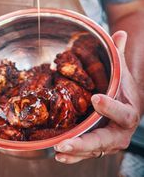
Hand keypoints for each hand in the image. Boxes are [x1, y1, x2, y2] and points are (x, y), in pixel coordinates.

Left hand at [54, 31, 140, 163]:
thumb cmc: (122, 86)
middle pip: (106, 140)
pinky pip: (86, 152)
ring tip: (58, 150)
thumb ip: (118, 54)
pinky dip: (73, 155)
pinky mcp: (97, 145)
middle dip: (86, 141)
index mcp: (130, 111)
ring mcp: (108, 141)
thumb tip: (120, 33)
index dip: (111, 107)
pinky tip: (58, 154)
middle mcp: (120, 131)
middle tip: (67, 141)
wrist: (124, 104)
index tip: (96, 98)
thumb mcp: (121, 70)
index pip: (124, 113)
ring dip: (76, 151)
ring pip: (93, 149)